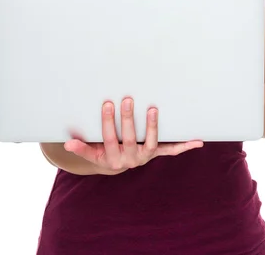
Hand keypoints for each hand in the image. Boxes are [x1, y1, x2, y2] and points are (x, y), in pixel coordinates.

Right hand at [64, 98, 203, 174]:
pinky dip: (184, 147)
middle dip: (128, 119)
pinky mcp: (155, 153)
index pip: (109, 138)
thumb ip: (81, 147)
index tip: (107, 103)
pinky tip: (198, 142)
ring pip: (150, 143)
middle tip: (127, 99)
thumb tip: (67, 143)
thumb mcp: (92, 152)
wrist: (118, 165)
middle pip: (129, 138)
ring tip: (152, 109)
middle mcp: (130, 160)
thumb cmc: (103, 152)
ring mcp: (145, 157)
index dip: (108, 122)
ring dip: (152, 127)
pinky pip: (170, 151)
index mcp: (112, 158)